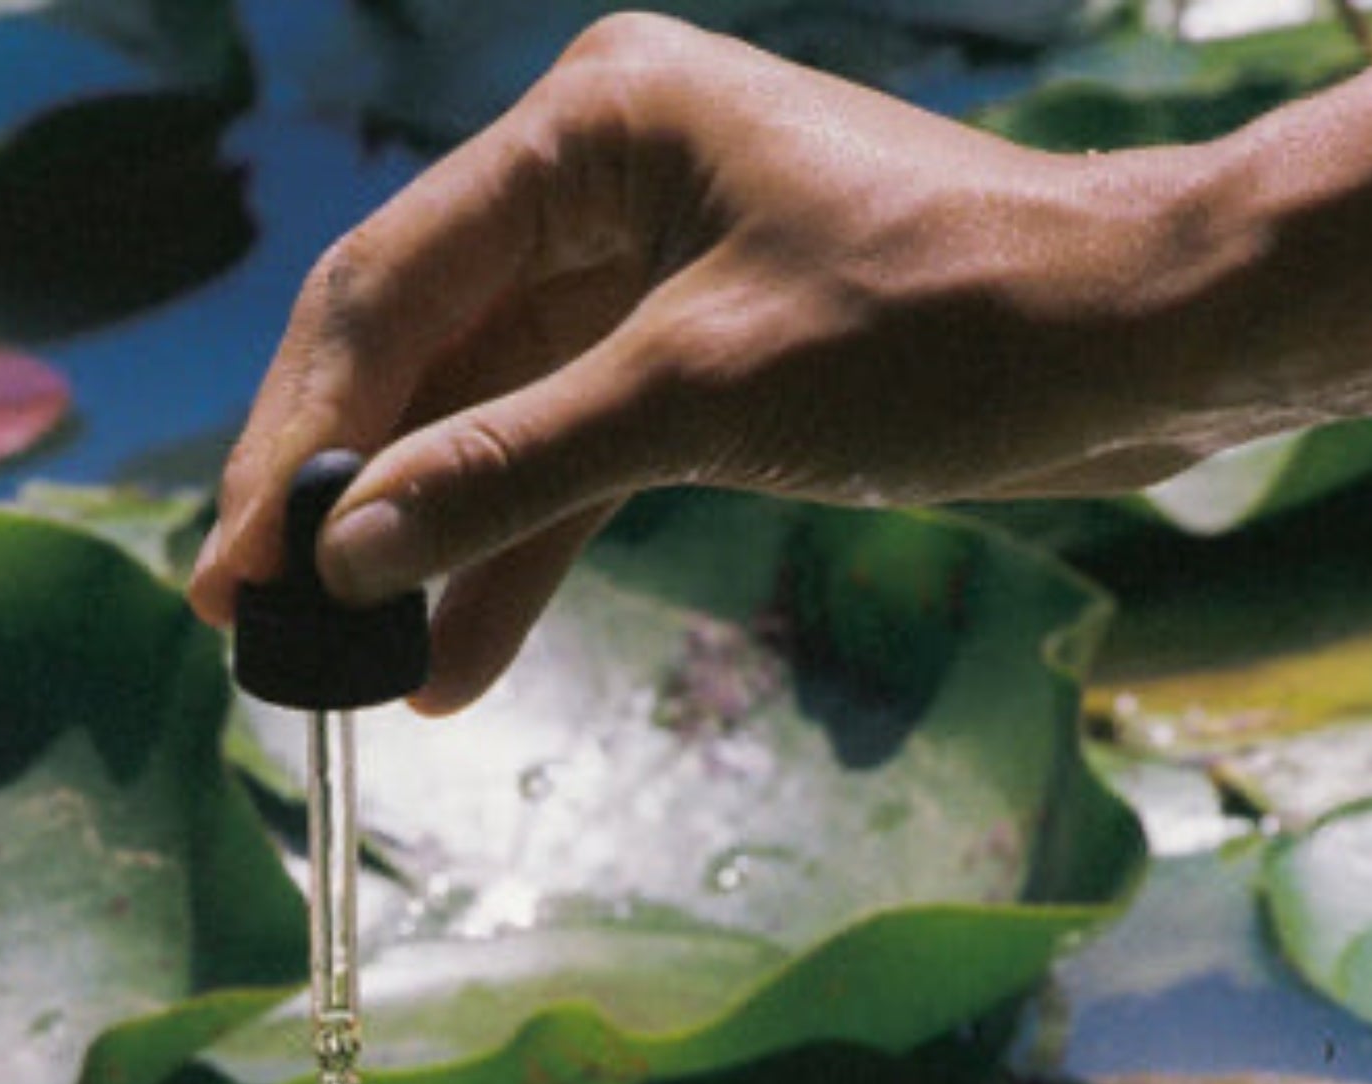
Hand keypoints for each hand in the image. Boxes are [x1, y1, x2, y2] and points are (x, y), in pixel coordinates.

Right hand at [190, 11, 1228, 711]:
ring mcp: (636, 276)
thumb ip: (507, 472)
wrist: (1136, 349)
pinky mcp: (683, 361)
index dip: (296, 441)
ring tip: (350, 667)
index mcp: (588, 128)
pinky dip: (513, 558)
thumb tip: (345, 550)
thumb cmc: (946, 327)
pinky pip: (564, 466)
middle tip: (256, 618)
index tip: (234, 571)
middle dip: (340, 496)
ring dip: (424, 549)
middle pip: (415, 355)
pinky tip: (451, 660)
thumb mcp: (700, 398)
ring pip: (483, 423)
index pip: (386, 290)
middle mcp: (595, 184)